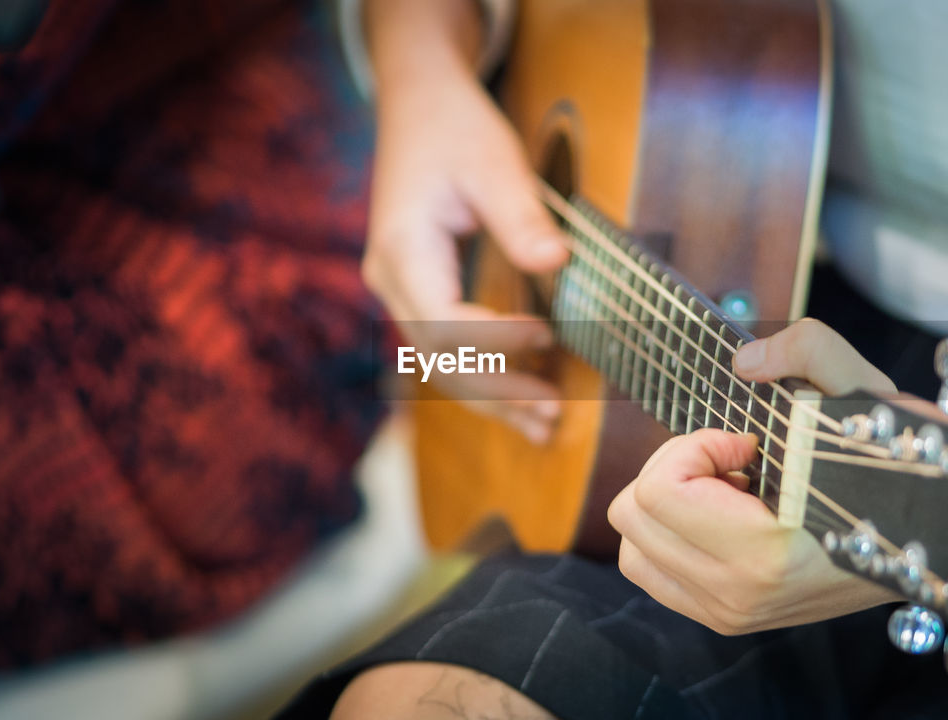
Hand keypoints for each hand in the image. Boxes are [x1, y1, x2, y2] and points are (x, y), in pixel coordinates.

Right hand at [365, 0, 569, 442]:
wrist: (419, 105)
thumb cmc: (455, 129)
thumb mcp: (494, 163)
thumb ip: (521, 218)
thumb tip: (558, 264)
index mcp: (402, 248)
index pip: (442, 321)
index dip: (492, 342)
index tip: (544, 339)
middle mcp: (389, 278)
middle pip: (438, 358)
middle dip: (495, 392)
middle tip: (551, 415)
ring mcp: (398, 289)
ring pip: (439, 363)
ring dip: (490, 396)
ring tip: (543, 426)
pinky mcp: (417, 291)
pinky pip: (446, 348)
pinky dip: (483, 375)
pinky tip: (520, 396)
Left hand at [608, 319, 898, 633]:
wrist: (932, 539)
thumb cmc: (893, 465)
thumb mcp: (863, 390)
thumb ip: (807, 350)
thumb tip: (744, 363)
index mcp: (765, 553)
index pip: (660, 492)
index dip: (695, 446)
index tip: (745, 440)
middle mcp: (738, 594)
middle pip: (633, 515)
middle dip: (676, 470)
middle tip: (733, 459)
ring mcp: (730, 613)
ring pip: (633, 546)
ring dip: (669, 504)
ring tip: (729, 489)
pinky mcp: (725, 618)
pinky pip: (652, 570)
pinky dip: (671, 534)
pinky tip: (724, 515)